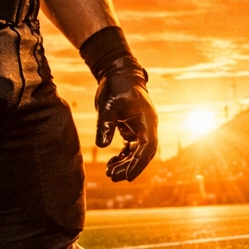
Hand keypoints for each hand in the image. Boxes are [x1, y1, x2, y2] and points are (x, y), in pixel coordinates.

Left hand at [80, 26, 158, 181]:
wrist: (118, 72)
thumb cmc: (116, 84)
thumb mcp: (108, 102)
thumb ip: (106, 122)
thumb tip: (101, 145)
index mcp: (147, 119)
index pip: (147, 147)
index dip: (138, 163)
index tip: (127, 176)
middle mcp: (147, 126)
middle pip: (144, 153)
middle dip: (130, 167)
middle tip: (112, 176)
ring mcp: (141, 128)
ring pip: (137, 152)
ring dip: (126, 164)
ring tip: (109, 173)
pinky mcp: (132, 128)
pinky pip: (131, 148)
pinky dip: (123, 157)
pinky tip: (111, 164)